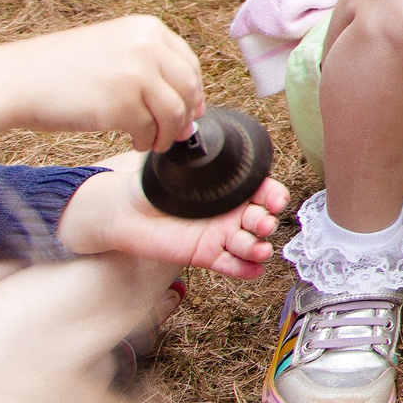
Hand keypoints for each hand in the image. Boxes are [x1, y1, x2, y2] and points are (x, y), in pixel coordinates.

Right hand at [0, 16, 205, 150]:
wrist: (17, 80)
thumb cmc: (59, 70)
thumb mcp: (113, 49)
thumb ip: (150, 68)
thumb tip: (189, 106)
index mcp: (148, 29)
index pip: (189, 63)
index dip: (194, 90)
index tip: (193, 108)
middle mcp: (148, 47)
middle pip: (188, 88)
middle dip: (186, 115)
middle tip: (177, 133)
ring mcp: (137, 75)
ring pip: (175, 112)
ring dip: (169, 133)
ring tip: (155, 141)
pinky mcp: (123, 105)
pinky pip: (150, 129)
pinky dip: (147, 140)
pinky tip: (135, 141)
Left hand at [58, 153, 288, 278]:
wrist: (126, 211)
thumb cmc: (153, 185)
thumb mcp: (175, 165)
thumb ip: (193, 153)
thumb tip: (197, 133)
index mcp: (231, 189)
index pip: (263, 191)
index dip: (274, 196)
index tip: (276, 200)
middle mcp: (231, 213)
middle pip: (261, 219)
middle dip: (267, 223)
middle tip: (263, 224)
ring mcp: (220, 235)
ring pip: (248, 244)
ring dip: (259, 248)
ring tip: (259, 250)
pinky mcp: (205, 255)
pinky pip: (230, 264)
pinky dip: (244, 269)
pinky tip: (255, 269)